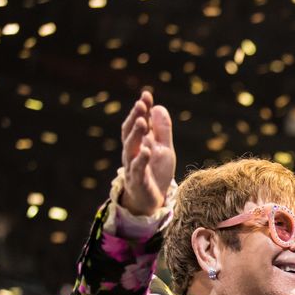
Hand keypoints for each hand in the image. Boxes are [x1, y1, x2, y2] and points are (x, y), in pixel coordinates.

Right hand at [119, 89, 174, 215]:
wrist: (152, 200)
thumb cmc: (156, 172)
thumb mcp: (164, 149)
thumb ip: (162, 130)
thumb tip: (158, 107)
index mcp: (140, 142)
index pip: (138, 122)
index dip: (141, 109)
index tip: (146, 94)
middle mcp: (132, 151)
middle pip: (130, 132)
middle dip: (136, 117)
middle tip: (141, 104)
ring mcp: (133, 165)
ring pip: (131, 148)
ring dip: (136, 134)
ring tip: (143, 122)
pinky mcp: (137, 180)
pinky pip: (137, 169)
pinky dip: (141, 159)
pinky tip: (146, 150)